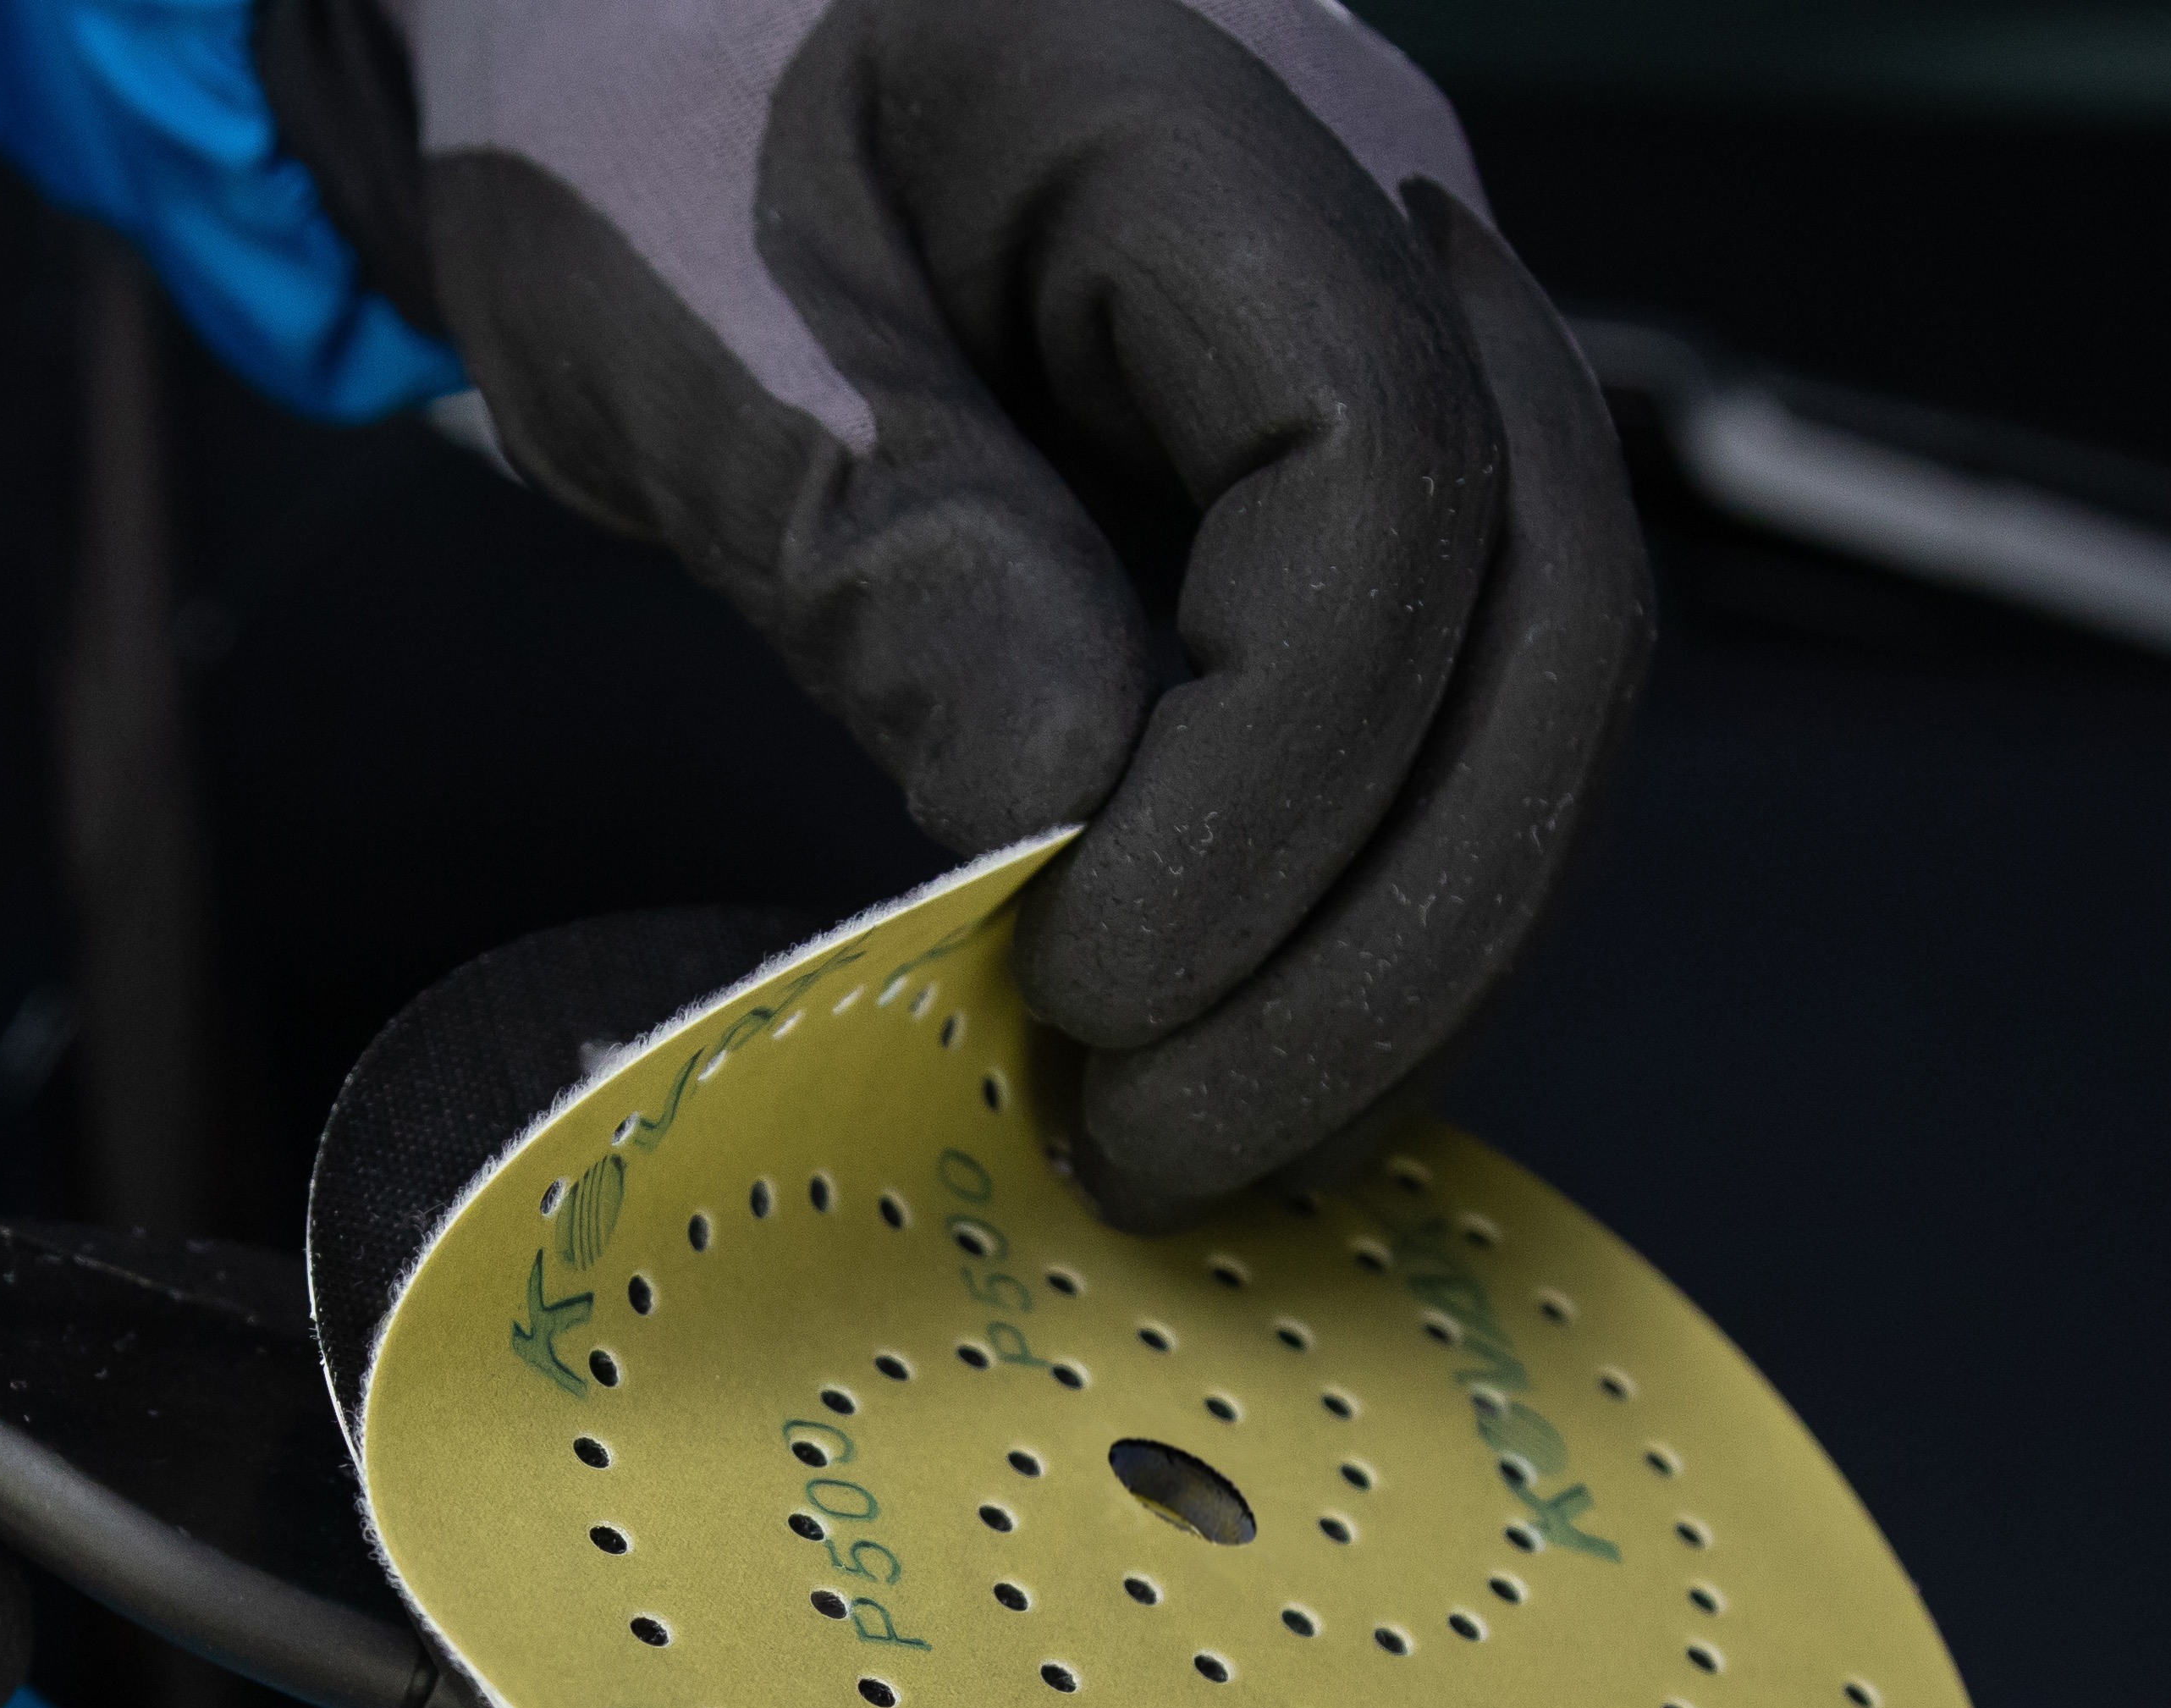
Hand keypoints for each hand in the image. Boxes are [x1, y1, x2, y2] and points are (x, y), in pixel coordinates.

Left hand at [281, 0, 1647, 1225]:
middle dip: (1390, 929)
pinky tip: (1229, 1039)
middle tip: (1169, 1139)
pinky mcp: (1355, 462)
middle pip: (1549, 607)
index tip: (1093, 975)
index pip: (1376, 479)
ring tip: (1196, 1138)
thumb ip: (888, 549)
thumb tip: (1071, 821)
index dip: (1270, 777)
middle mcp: (1381, 205)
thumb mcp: (676, 313)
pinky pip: (1439, 693)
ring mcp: (1402, 328)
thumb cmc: (621, 87)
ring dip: (1402, 953)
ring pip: (1538, 683)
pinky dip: (1359, 895)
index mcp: (1202, 103)